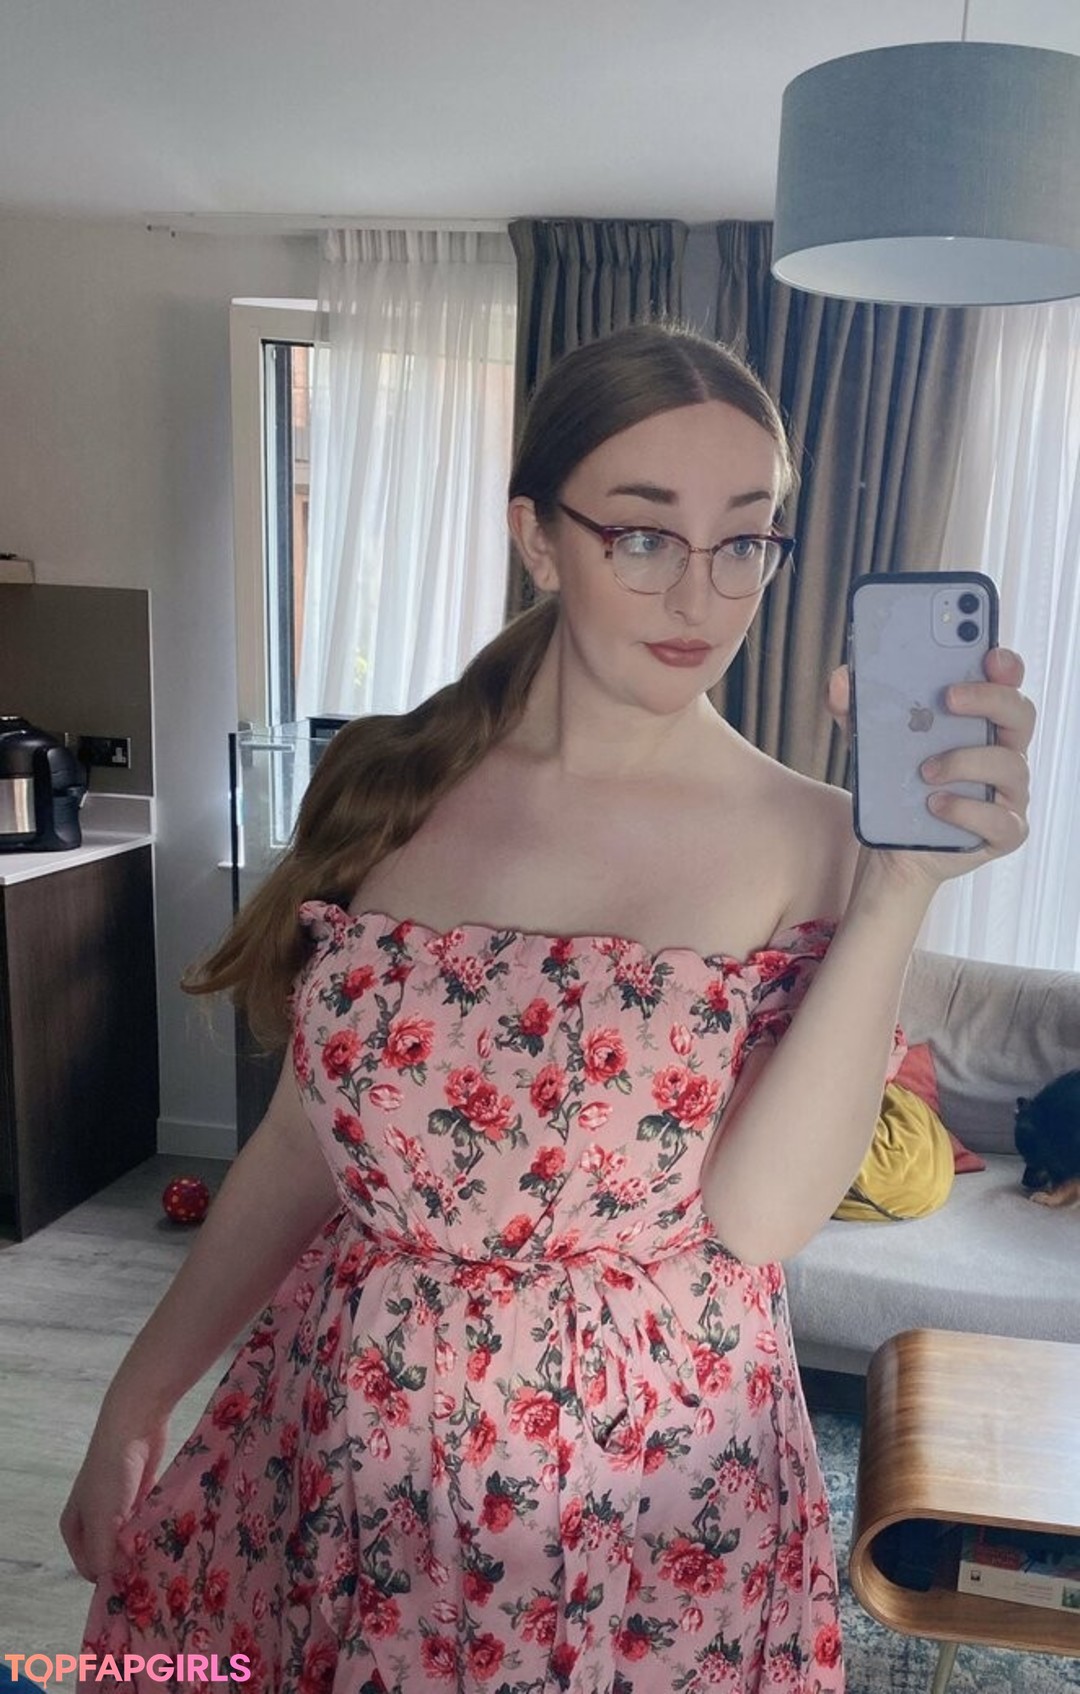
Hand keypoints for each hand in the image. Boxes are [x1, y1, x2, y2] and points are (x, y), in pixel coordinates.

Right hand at [59, 1409, 168, 1580]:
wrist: (134, 1423)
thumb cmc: (111, 1473)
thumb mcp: (102, 1520)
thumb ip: (105, 1555)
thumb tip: (116, 1580)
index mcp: (75, 1527)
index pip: (91, 1568)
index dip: (112, 1577)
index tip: (136, 1581)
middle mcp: (93, 1518)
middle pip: (112, 1553)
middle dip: (130, 1561)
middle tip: (153, 1567)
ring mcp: (117, 1504)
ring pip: (132, 1536)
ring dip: (145, 1543)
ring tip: (164, 1550)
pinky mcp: (140, 1492)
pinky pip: (147, 1519)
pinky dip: (156, 1525)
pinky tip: (171, 1531)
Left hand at [827, 644, 1035, 891]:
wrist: (892, 848)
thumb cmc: (895, 788)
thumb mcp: (869, 744)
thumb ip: (855, 710)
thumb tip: (841, 681)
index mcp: (981, 722)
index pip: (1006, 683)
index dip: (1005, 665)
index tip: (987, 652)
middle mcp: (1003, 752)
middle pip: (1020, 713)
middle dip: (988, 699)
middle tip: (948, 698)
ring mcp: (1008, 793)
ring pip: (1010, 765)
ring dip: (965, 761)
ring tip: (925, 770)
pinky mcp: (1004, 832)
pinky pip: (999, 819)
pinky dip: (965, 809)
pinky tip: (935, 804)